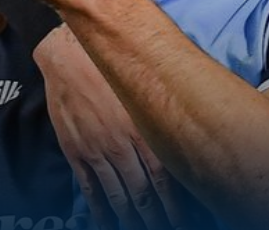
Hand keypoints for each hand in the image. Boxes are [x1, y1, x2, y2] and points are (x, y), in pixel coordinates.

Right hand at [34, 25, 193, 229]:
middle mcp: (123, 144)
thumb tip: (194, 126)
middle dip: (159, 214)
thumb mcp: (149, 86)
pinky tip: (108, 222)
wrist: (73, 57)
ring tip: (144, 229)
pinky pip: (91, 188)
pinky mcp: (77, 153)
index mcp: (146, 127)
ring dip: (133, 217)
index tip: (189, 214)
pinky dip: (100, 209)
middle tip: (171, 226)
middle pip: (145, 191)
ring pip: (119, 195)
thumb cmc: (118, 67)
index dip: (178, 199)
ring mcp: (98, 150)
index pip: (167, 174)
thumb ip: (166, 111)